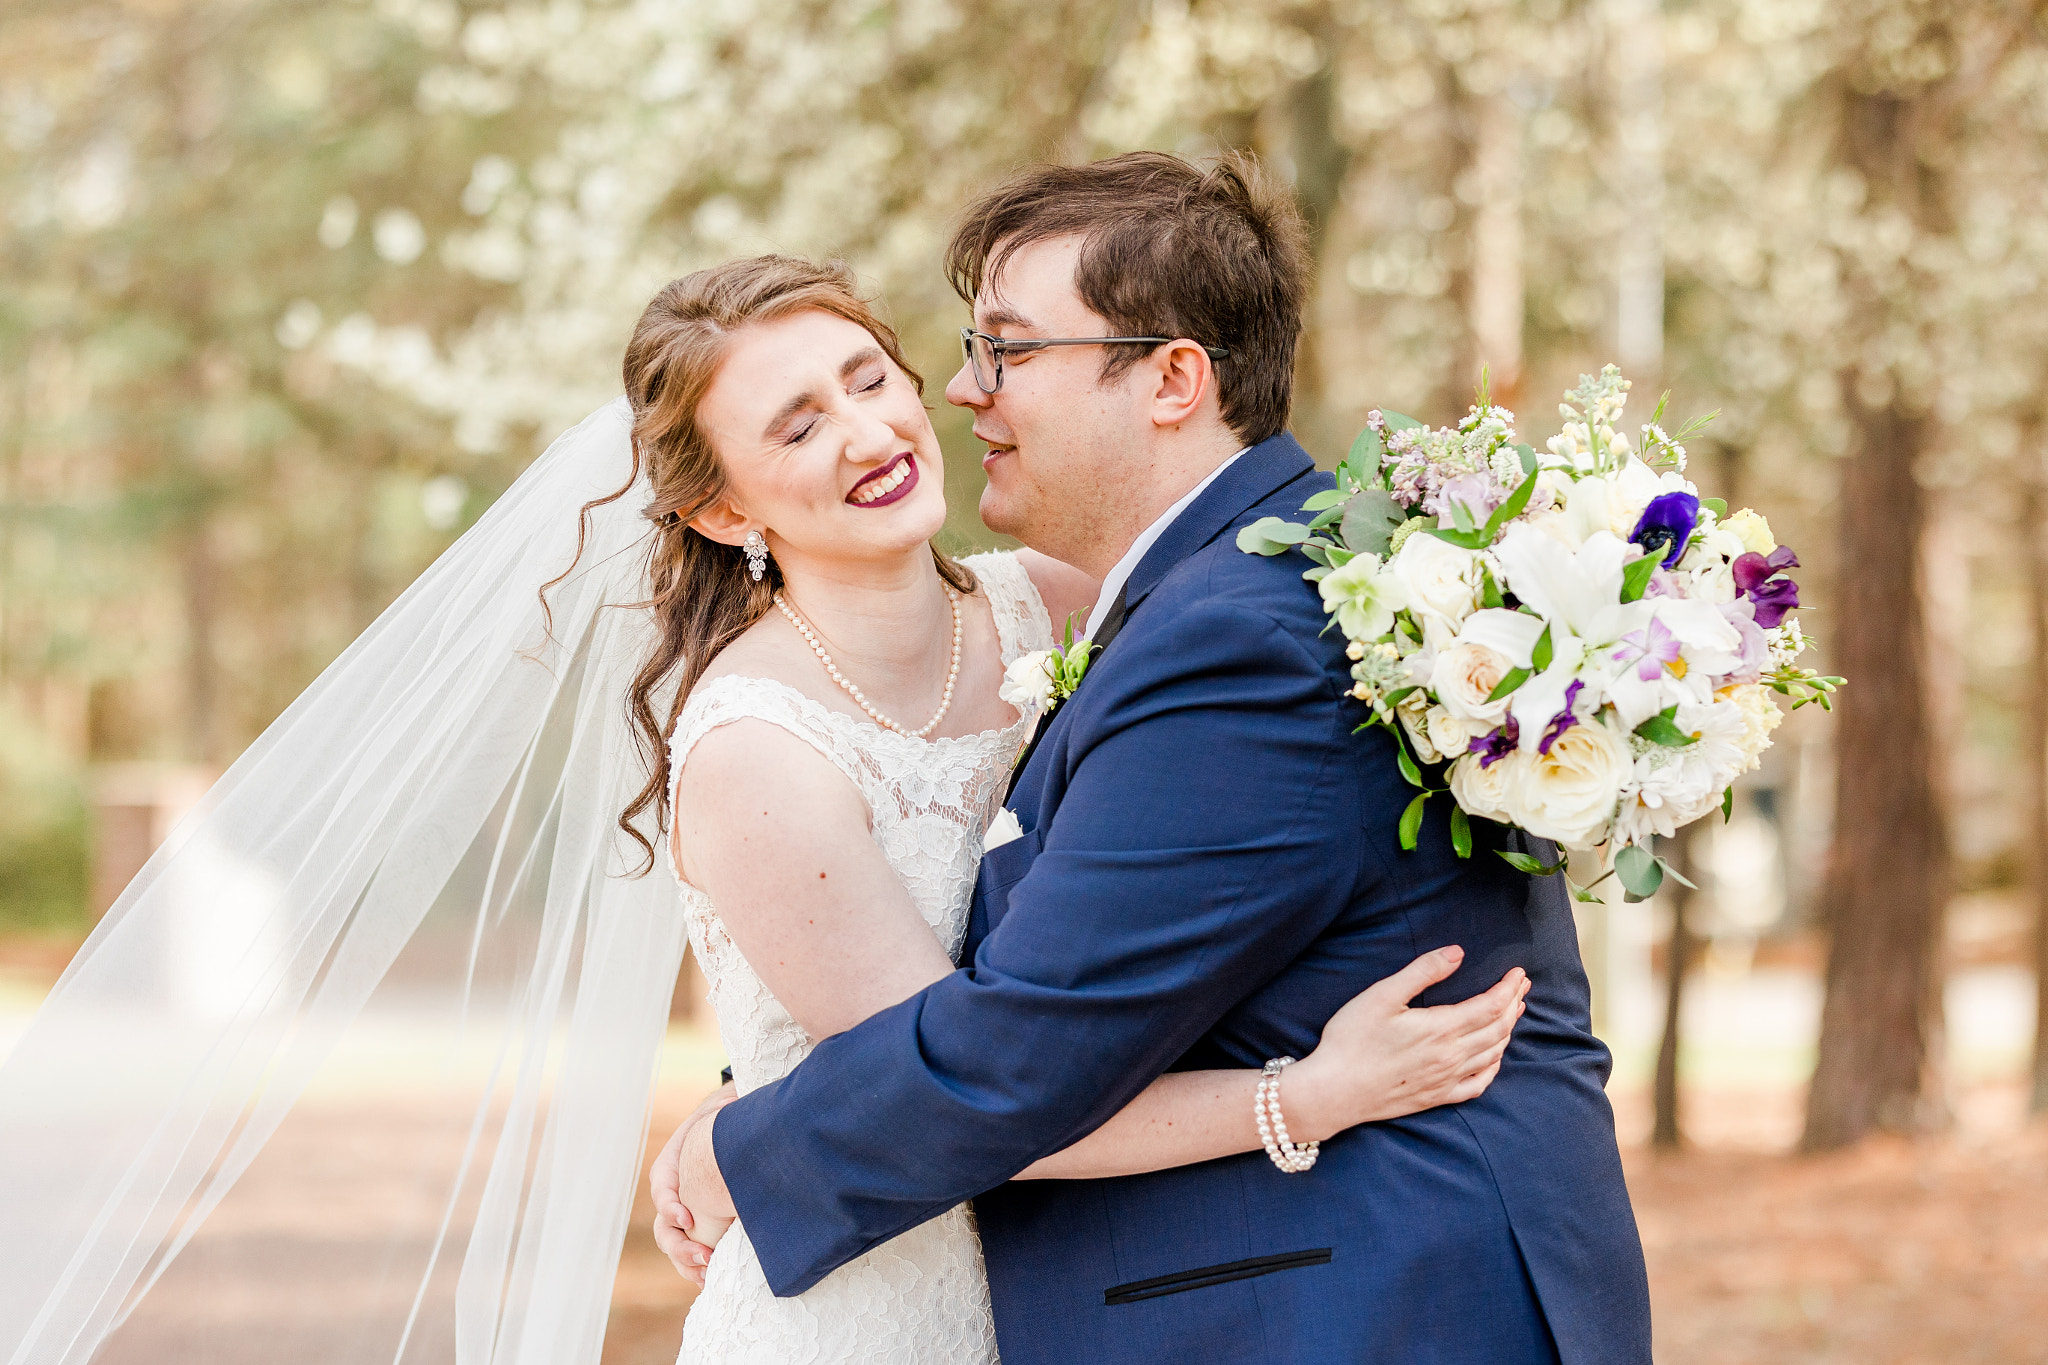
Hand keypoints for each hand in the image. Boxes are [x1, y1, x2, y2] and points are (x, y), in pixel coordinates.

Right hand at [650, 1082, 735, 1286]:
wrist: (732, 1125)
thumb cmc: (726, 1115)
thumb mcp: (723, 1108)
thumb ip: (723, 1109)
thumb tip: (734, 1101)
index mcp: (671, 1163)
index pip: (662, 1187)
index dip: (671, 1205)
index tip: (687, 1218)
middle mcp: (672, 1190)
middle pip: (664, 1225)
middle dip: (680, 1245)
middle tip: (705, 1256)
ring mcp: (682, 1208)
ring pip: (672, 1242)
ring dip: (686, 1261)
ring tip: (706, 1274)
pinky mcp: (698, 1223)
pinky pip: (688, 1247)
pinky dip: (694, 1265)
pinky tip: (708, 1278)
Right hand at [1286, 946, 1527, 1140]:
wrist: (1334, 1091)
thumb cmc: (1352, 1039)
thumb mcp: (1382, 995)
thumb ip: (1422, 972)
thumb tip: (1457, 953)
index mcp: (1441, 1028)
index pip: (1490, 1006)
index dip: (1508, 988)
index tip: (1518, 972)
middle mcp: (1451, 1056)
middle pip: (1498, 1029)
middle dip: (1513, 1004)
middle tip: (1521, 986)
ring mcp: (1446, 1080)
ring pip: (1492, 1054)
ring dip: (1508, 1031)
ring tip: (1513, 1012)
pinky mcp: (1436, 1097)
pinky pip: (1477, 1084)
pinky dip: (1493, 1067)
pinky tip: (1494, 1058)